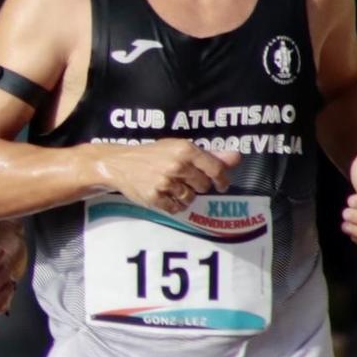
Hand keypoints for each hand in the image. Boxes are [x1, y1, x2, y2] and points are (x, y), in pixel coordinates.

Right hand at [95, 138, 240, 213]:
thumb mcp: (179, 148)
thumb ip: (209, 155)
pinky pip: (175, 208)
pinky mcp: (155, 197)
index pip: (215, 169)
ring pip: (190, 199)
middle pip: (203, 186)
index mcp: (186, 150)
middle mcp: (177, 166)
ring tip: (173, 188)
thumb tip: (236, 157)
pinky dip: (173, 205)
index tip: (222, 185)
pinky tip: (166, 197)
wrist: (120, 164)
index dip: (222, 179)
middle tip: (186, 181)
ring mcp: (165, 183)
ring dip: (185, 197)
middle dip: (198, 186)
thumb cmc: (152, 154)